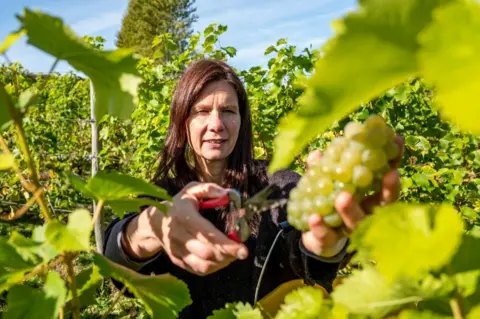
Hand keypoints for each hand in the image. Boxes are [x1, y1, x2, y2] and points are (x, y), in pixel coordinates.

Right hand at [123, 182, 248, 275]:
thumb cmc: (179, 204)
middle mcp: (179, 236)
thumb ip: (209, 189)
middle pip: (207, 253)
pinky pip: (198, 270)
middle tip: (241, 251)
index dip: (227, 244)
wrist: (154, 222)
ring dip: (222, 262)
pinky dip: (213, 267)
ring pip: (203, 265)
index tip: (243, 250)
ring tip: (232, 254)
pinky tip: (221, 259)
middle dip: (228, 254)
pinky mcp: (178, 260)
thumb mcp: (191, 190)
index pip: (207, 234)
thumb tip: (227, 194)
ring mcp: (177, 250)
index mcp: (184, 217)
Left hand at [301, 136, 404, 256]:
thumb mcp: (327, 182)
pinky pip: (327, 237)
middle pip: (381, 205)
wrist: (315, 235)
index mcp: (368, 197)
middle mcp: (365, 214)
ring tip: (342, 197)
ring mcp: (349, 230)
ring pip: (355, 223)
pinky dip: (321, 228)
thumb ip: (323, 168)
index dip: (394, 162)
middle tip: (388, 174)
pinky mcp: (330, 242)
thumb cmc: (329, 202)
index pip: (387, 180)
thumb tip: (318, 153)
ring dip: (350, 210)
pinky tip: (314, 218)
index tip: (399, 144)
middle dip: (386, 191)